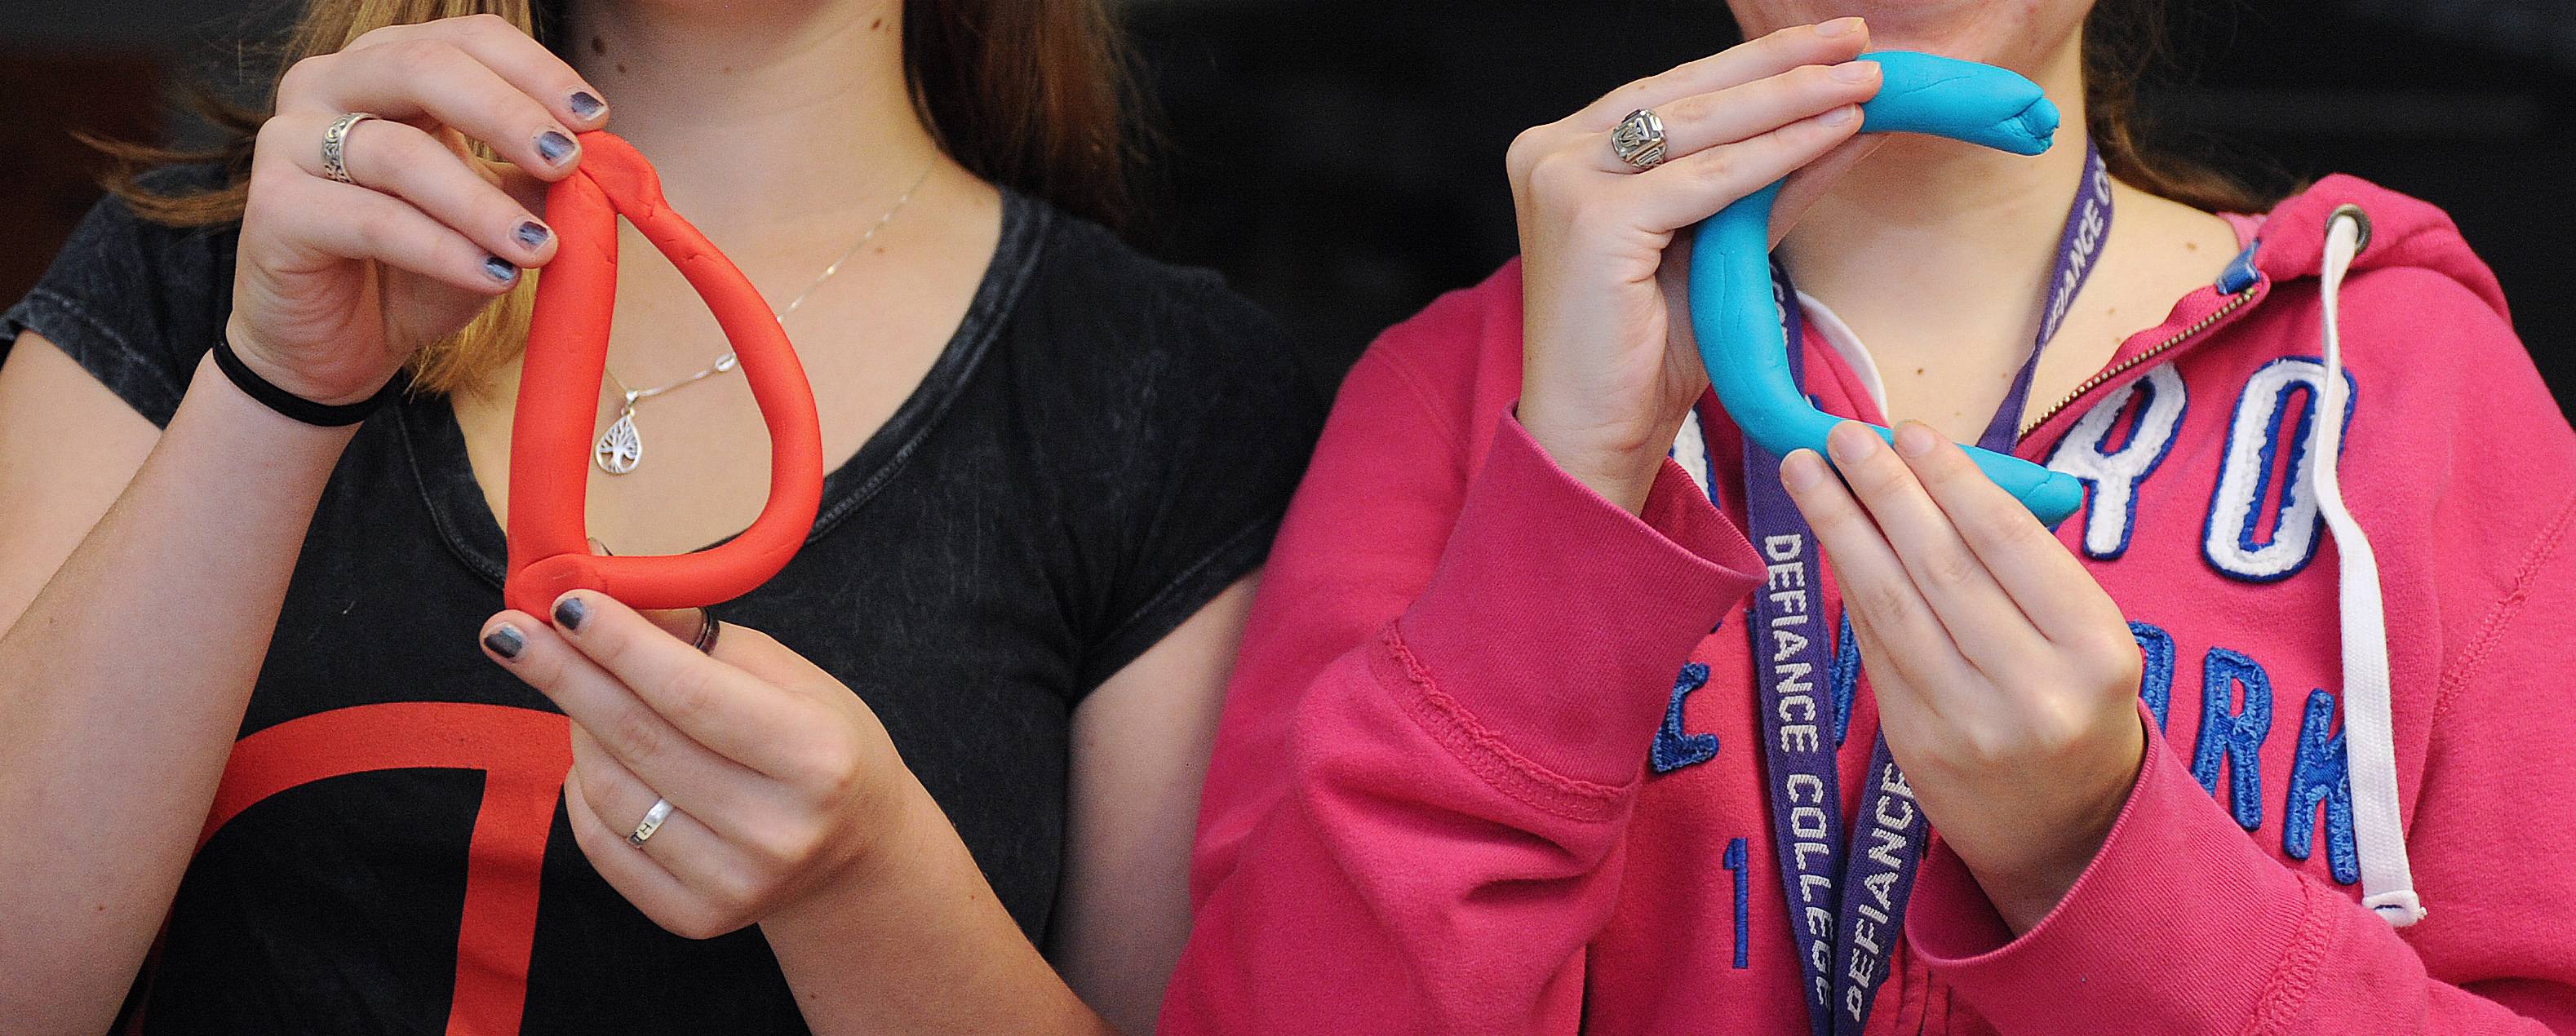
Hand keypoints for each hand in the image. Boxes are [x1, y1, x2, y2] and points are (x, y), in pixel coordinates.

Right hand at [231, 14, 607, 403]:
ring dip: (482, 203)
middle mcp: (330, 85)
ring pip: (400, 152)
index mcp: (388, 68)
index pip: (467, 38)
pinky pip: (372, 220)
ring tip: (541, 247)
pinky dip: (442, 249)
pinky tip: (494, 276)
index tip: (595, 119)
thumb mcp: (493, 218)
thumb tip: (606, 164)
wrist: (338, 349)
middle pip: (425, 67)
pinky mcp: (272, 207)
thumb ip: (538, 182)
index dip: (534, 71)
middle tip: (567, 162)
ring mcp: (291, 140)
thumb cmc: (414, 271)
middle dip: (508, 114)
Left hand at [479, 592, 911, 938]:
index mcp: (815, 756)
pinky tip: (597, 756)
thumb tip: (605, 588)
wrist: (854, 852)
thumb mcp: (787, 676)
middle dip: (564, 674)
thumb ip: (698, 637)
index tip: (563, 602)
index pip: (691, 694)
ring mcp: (734, 883)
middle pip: (638, 739)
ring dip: (578, 727)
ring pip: (608, 790)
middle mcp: (777, 828)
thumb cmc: (819, 744)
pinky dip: (584, 789)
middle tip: (508, 630)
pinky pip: (600, 842)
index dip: (618, 645)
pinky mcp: (695, 918)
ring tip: (584, 692)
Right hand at [1507, 19, 1885, 512]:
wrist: (1590, 438)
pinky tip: (1835, 131)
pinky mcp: (1590, 220)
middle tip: (1860, 39)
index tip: (1832, 45)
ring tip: (1866, 79)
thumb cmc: (1642, 358)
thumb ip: (1765, 185)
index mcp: (1565, 152)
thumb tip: (1844, 120)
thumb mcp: (1714, 250)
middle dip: (1783, 65)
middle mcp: (1550, 152)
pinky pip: (1709, 179)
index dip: (1757, 64)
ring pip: (1704, 127)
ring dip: (1793, 99)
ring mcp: (1562, 181)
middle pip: (1689, 94)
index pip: (1675, 92)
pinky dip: (1779, 154)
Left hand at [1782, 421, 2145, 932]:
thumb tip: (1931, 475)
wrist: (2069, 832)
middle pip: (1942, 567)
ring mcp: (1968, 722)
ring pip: (1893, 604)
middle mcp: (2034, 689)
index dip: (1954, 482)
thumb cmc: (2078, 705)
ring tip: (1807, 469)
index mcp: (2095, 649)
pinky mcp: (1915, 742)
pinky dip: (1848, 584)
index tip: (1910, 432)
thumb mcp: (2086, 638)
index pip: (2010, 546)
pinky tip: (1827, 538)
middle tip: (1843, 434)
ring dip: (1842, 528)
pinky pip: (1875, 646)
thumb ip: (2023, 569)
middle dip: (1885, 491)